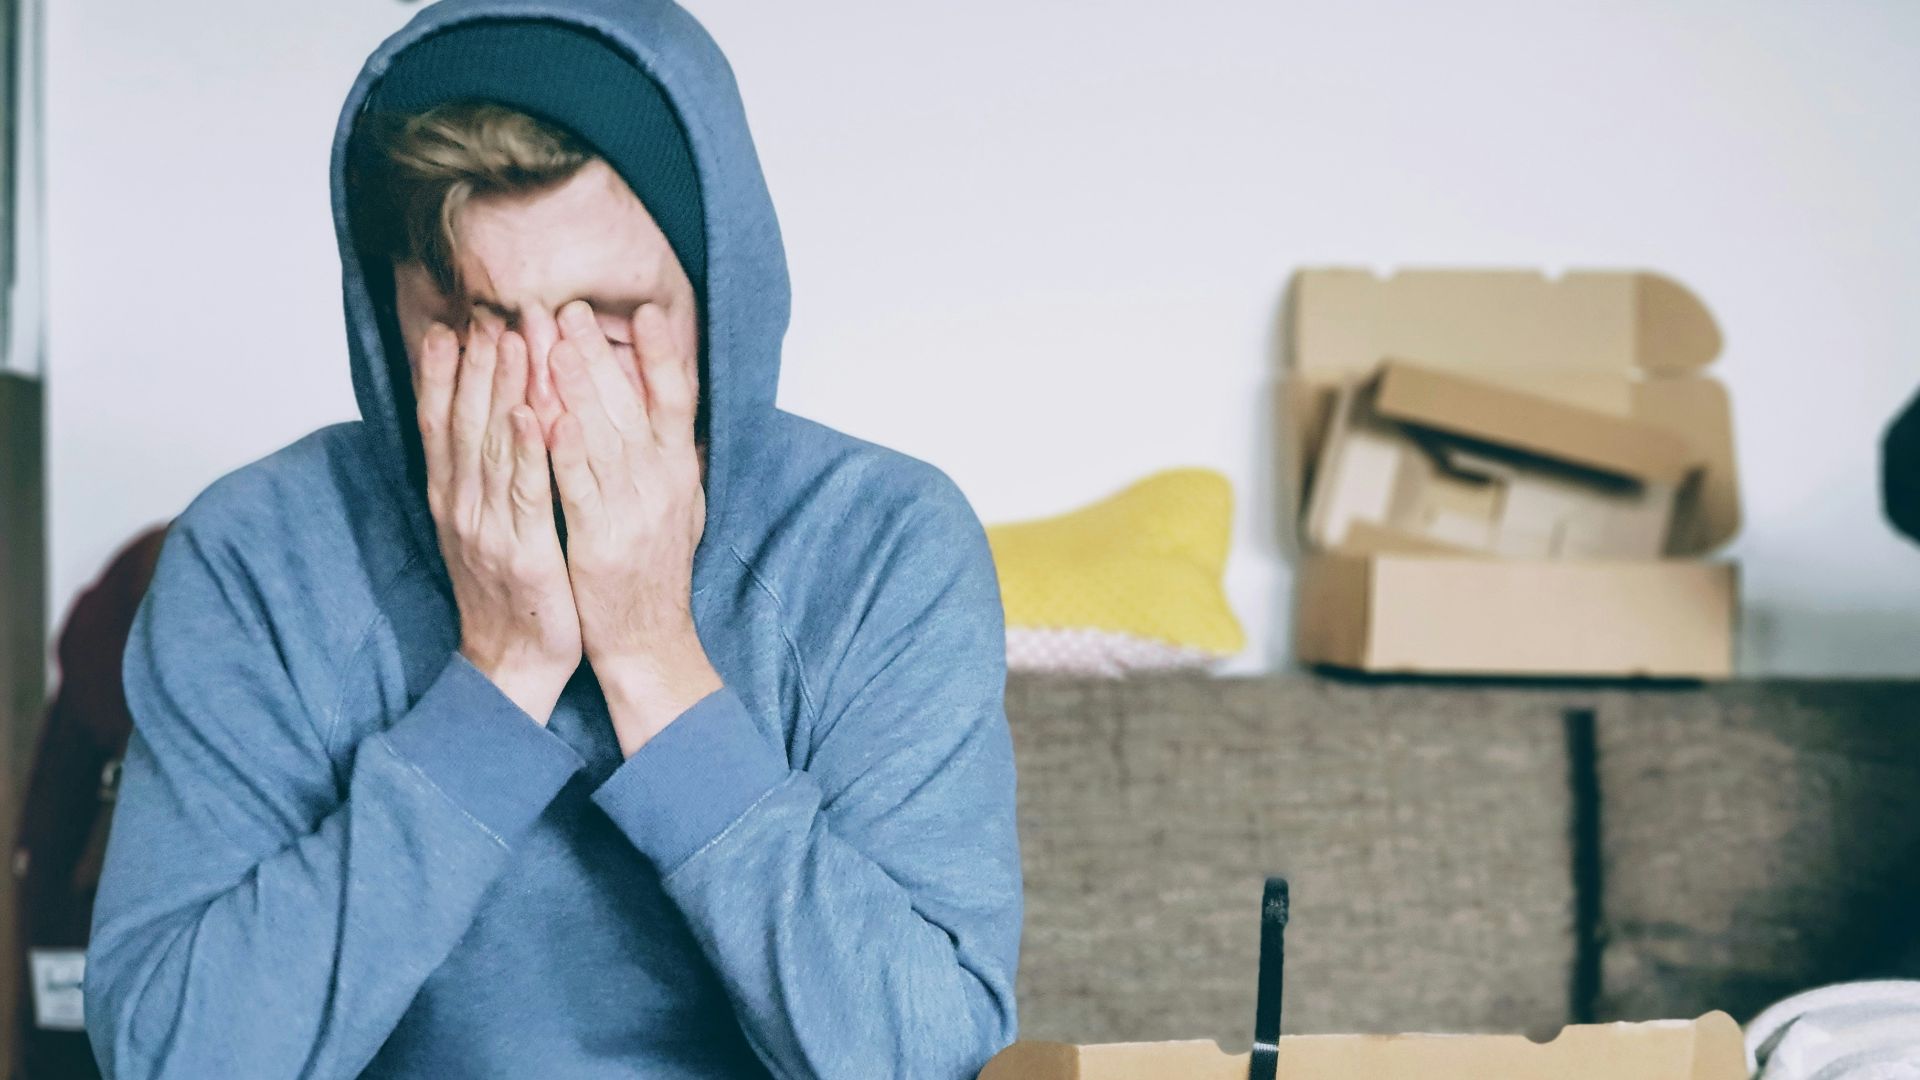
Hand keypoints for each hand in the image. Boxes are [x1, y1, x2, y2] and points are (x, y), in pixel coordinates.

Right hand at [415, 306, 581, 723]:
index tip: (451, 324)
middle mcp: (461, 506)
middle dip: (475, 364)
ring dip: (500, 388)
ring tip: (510, 338)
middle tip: (487, 311)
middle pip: (463, 421)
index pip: (441, 423)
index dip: (444, 373)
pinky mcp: (523, 551)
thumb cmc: (509, 592)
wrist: (512, 663)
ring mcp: (488, 528)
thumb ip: (481, 476)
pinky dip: (525, 450)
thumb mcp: (483, 527)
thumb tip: (483, 422)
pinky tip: (530, 412)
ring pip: (492, 445)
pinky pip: (525, 492)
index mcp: (451, 498)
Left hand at [546, 299, 719, 754]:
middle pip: (632, 405)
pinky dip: (564, 450)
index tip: (646, 310)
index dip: (663, 354)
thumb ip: (671, 457)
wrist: (648, 642)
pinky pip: (579, 488)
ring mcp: (633, 513)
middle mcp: (662, 485)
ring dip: (577, 387)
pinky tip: (545, 415)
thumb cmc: (654, 572)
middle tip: (568, 307)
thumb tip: (671, 407)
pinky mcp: (600, 541)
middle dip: (597, 353)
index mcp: (679, 472)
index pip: (678, 400)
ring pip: (602, 437)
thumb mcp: (680, 506)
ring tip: (551, 340)